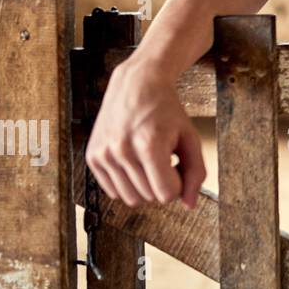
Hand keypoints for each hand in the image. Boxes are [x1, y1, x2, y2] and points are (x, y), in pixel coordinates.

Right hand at [86, 58, 205, 208]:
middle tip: (165, 160)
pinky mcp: (92, 157)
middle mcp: (122, 150)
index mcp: (149, 144)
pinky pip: (113, 191)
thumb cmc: (166, 109)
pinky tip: (134, 162)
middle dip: (162, 183)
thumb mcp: (190, 137)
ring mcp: (104, 154)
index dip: (178, 185)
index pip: (166, 194)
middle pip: (149, 197)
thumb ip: (196, 172)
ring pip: (130, 199)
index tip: (178, 167)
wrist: (137, 84)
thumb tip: (190, 204)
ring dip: (144, 186)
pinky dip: (127, 183)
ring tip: (149, 161)